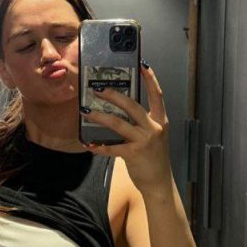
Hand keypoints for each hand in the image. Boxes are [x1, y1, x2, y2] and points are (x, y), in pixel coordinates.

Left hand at [82, 61, 171, 192]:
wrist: (160, 182)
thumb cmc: (154, 157)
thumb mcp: (153, 135)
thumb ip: (141, 122)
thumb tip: (120, 108)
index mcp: (160, 121)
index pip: (157, 95)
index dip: (150, 79)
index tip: (142, 64)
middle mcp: (153, 128)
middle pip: (132, 105)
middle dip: (113, 95)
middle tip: (98, 89)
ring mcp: (144, 141)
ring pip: (118, 123)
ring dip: (100, 116)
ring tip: (86, 112)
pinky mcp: (133, 154)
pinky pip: (112, 147)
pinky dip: (99, 146)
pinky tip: (89, 144)